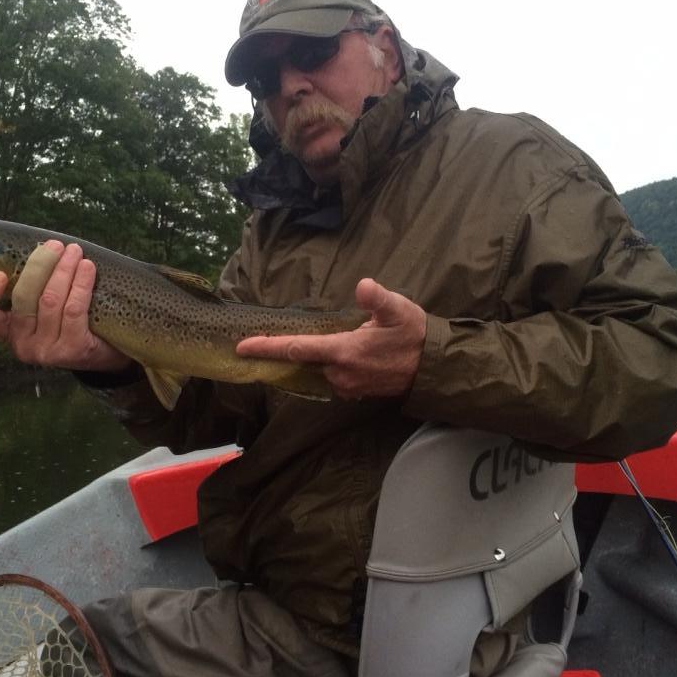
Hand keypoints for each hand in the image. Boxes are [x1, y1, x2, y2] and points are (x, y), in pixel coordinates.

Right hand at [0, 240, 131, 371]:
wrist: (107, 350)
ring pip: (50, 300)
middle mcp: (23, 345)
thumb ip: (33, 285)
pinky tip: (87, 268)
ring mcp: (47, 351)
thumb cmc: (73, 321)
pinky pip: (74, 309)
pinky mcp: (72, 350)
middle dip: (40, 265)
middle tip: (55, 245)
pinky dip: (80, 283)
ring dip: (64, 269)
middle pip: (23, 298)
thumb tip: (37, 247)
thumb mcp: (46, 306)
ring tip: (75, 251)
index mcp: (9, 331)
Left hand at [235, 278, 425, 399]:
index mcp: (343, 352)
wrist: (434, 367)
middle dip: (298, 347)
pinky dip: (332, 364)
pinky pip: (334, 376)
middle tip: (304, 331)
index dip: (267, 347)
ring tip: (338, 338)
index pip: (296, 349)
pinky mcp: (356, 391)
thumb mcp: (398, 310)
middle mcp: (340, 373)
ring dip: (321, 355)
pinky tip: (347, 352)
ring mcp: (348, 385)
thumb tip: (364, 285)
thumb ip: (378, 298)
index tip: (242, 346)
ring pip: (320, 368)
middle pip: (305, 359)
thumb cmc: (414, 334)